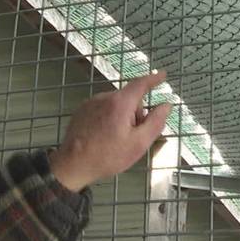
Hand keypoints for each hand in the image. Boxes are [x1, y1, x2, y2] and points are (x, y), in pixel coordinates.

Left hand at [49, 72, 172, 191]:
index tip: (163, 75)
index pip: (141, 84)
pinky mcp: (82, 110)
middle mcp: (104, 97)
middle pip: (129, 99)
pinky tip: (104, 137)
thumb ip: (155, 122)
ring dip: (122, 117)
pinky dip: (109, 118)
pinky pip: (103, 109)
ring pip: (116, 105)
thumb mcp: (138, 143)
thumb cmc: (108, 156)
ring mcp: (91, 103)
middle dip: (136, 114)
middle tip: (133, 137)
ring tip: (116, 140)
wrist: (73, 165)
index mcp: (120, 103)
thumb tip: (166, 105)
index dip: (154, 79)